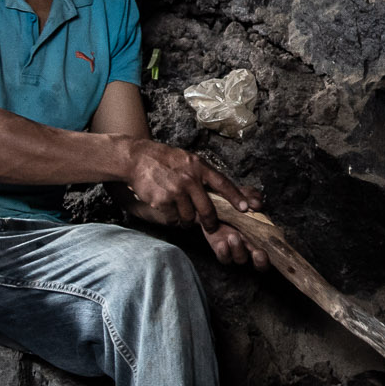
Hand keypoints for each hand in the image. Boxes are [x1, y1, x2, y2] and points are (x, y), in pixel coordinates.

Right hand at [108, 137, 266, 266]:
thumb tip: (220, 189)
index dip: (235, 197)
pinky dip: (172, 217)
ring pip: (189, 217)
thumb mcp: (188, 159)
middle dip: (211, 222)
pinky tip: (166, 207)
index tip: (246, 208)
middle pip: (207, 209)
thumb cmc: (165, 160)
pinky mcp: (163, 201)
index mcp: (198, 167)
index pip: (222, 183)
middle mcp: (189, 179)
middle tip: (210, 226)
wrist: (137, 158)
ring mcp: (176, 191)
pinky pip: (173, 218)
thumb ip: (202, 173)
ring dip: (187, 220)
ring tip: (180, 212)